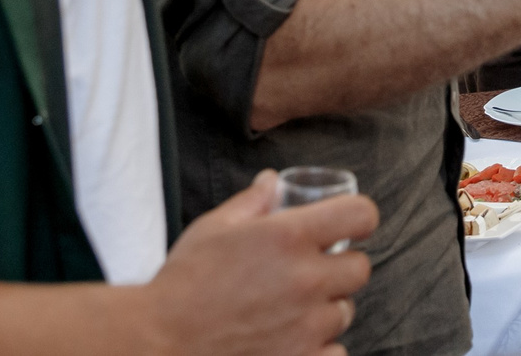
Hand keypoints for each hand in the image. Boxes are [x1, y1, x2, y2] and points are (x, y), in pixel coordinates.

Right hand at [145, 170, 374, 355]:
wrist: (158, 342)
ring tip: (292, 310)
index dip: (358, 217)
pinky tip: (292, 341)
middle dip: (339, 268)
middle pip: (360, 268)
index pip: (362, 214)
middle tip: (310, 274)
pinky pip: (335, 352)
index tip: (347, 225)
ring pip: (345, 312)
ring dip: (326, 309)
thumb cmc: (183, 282)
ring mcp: (306, 325)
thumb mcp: (214, 228)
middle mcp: (306, 279)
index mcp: (289, 237)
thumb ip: (252, 202)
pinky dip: (319, 349)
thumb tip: (273, 181)